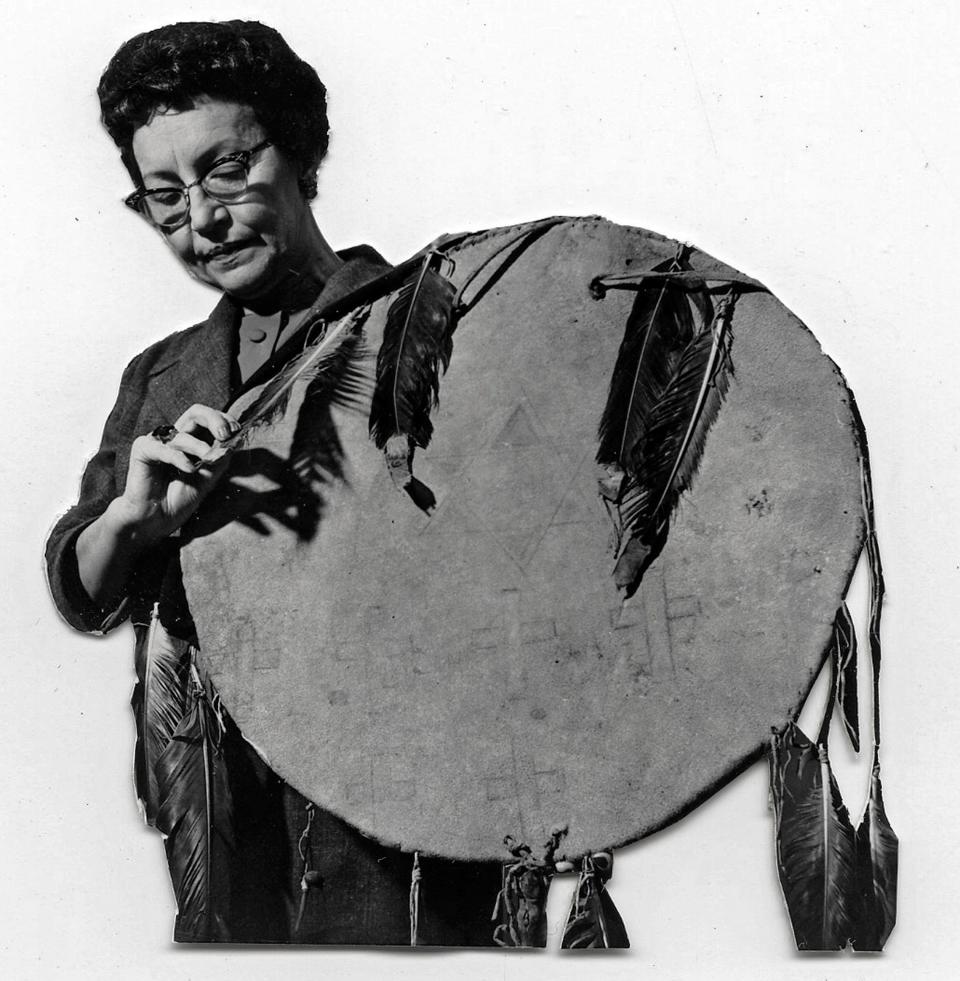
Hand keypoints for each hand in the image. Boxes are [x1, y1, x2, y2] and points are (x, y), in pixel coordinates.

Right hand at [113, 404, 238, 542]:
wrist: (157, 520)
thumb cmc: (179, 499)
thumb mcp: (208, 479)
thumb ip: (219, 460)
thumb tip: (235, 441)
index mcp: (191, 441)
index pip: (208, 419)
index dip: (224, 421)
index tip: (237, 431)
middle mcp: (175, 438)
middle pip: (195, 413)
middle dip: (214, 420)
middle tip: (225, 434)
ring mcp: (158, 442)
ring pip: (182, 434)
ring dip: (200, 446)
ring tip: (208, 460)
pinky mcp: (142, 450)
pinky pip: (163, 448)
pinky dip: (179, 458)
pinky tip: (189, 469)